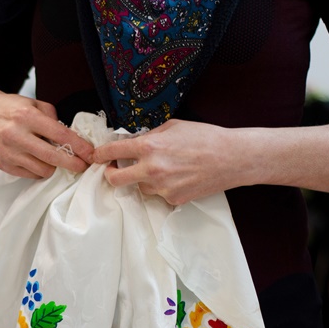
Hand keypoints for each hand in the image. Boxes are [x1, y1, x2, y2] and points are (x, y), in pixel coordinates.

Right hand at [0, 83, 92, 177]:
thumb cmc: (10, 108)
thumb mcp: (32, 103)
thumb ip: (52, 117)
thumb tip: (70, 135)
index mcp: (27, 117)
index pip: (60, 135)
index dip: (79, 146)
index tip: (91, 154)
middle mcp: (16, 136)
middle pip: (52, 157)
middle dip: (73, 164)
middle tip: (83, 166)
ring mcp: (9, 153)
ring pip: (42, 170)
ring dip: (54, 167)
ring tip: (57, 160)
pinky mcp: (4, 165)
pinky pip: (31, 174)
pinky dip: (39, 170)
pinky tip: (39, 161)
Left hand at [92, 119, 247, 205]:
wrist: (232, 158)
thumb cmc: (205, 138)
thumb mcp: (173, 127)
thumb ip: (149, 136)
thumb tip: (132, 142)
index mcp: (149, 147)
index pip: (113, 152)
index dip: (100, 154)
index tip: (96, 156)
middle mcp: (151, 169)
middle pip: (115, 179)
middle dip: (109, 175)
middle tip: (113, 170)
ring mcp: (161, 187)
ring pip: (139, 187)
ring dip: (143, 180)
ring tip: (164, 169)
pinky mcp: (173, 200)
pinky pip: (159, 195)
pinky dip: (163, 187)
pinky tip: (179, 177)